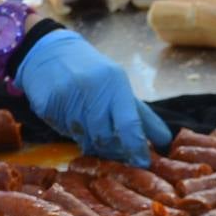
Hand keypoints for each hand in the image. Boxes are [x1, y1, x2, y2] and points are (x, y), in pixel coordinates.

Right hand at [14, 29, 172, 166]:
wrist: (50, 52)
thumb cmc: (92, 73)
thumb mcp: (119, 87)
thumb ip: (142, 116)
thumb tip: (166, 141)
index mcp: (115, 83)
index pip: (130, 125)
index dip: (137, 149)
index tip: (142, 163)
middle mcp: (92, 89)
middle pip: (106, 138)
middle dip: (113, 149)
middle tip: (115, 150)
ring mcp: (68, 97)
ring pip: (85, 139)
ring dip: (92, 142)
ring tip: (92, 129)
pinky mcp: (48, 105)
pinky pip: (64, 132)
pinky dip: (71, 132)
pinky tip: (71, 117)